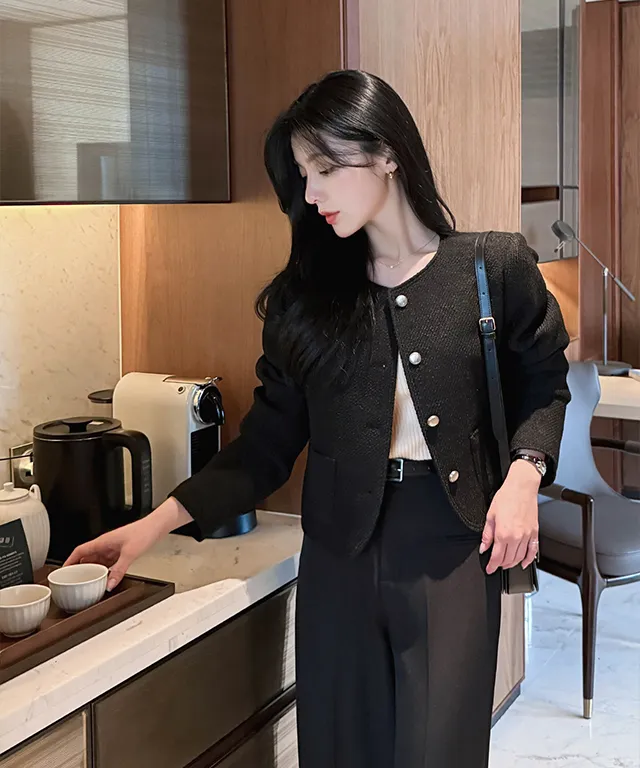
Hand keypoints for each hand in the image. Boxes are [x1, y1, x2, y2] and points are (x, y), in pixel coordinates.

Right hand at [64, 497, 192, 590]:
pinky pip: (107, 563)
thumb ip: (119, 570)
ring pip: (96, 561)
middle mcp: (105, 545)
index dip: (68, 561)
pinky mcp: (120, 552)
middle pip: (86, 558)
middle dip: (78, 569)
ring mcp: (113, 549)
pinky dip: (103, 571)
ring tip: (86, 582)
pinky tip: (104, 578)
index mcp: (102, 542)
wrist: (156, 527)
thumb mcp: (130, 553)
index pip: (79, 551)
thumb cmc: (143, 532)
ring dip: (91, 570)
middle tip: (72, 581)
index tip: (62, 571)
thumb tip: (109, 584)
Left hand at [480, 459, 540, 574]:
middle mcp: (516, 537)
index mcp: (503, 533)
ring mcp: (527, 536)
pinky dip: (528, 560)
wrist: (521, 488)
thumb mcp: (490, 515)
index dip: (492, 566)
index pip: (497, 557)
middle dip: (501, 565)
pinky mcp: (535, 533)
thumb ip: (487, 534)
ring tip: (506, 564)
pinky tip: (524, 563)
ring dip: (512, 564)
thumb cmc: (506, 497)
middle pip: (508, 559)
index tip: (490, 569)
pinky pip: (533, 551)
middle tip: (496, 565)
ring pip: (520, 557)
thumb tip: (484, 547)